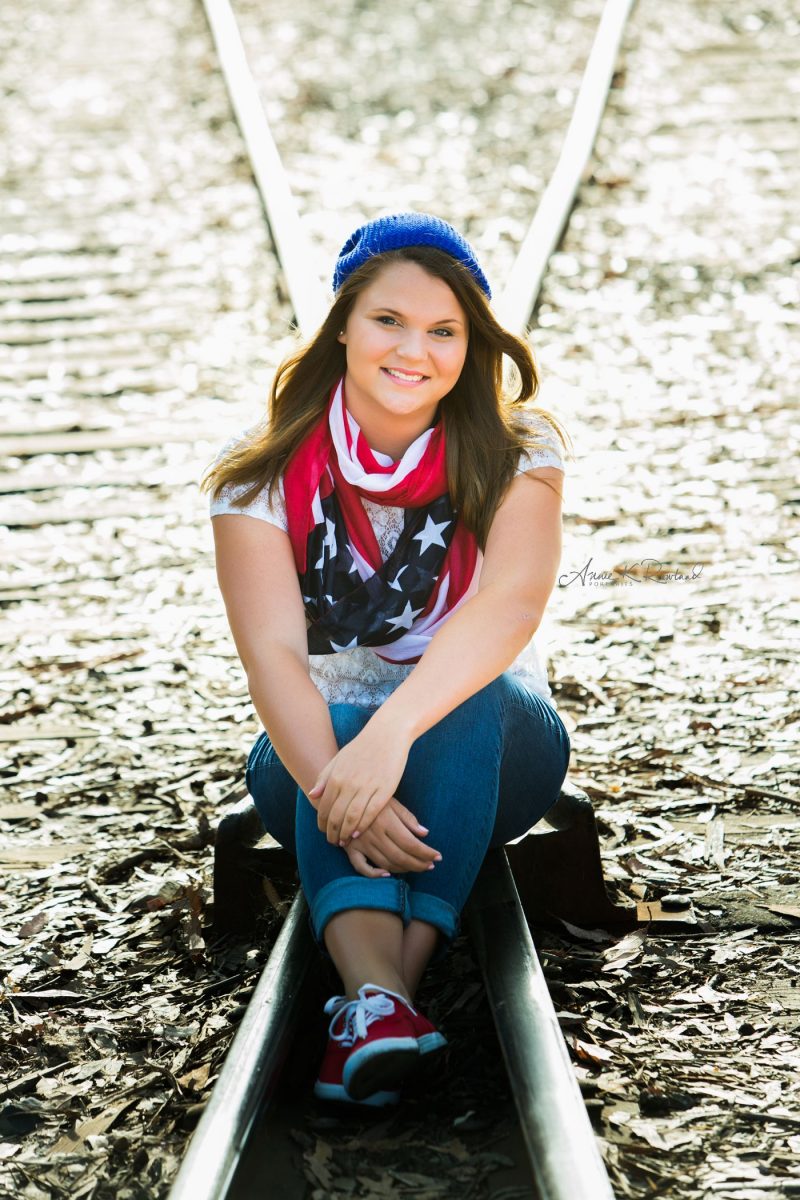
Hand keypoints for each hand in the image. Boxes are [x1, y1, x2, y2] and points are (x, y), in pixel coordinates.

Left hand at [308, 719, 411, 844]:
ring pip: (352, 818)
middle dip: (332, 832)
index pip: (324, 807)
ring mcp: (367, 787)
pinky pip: (371, 813)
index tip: (323, 831)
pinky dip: (362, 826)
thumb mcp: (339, 759)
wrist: (387, 734)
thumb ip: (324, 777)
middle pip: (336, 816)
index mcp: (336, 776)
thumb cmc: (362, 747)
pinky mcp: (384, 790)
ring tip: (343, 841)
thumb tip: (312, 795)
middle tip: (333, 842)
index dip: (322, 823)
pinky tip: (357, 833)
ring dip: (345, 833)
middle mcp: (349, 784)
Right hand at [342, 798, 441, 876]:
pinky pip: (361, 867)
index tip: (437, 857)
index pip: (411, 843)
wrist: (339, 795)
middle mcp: (374, 834)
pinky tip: (386, 875)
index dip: (426, 853)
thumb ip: (407, 818)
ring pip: (385, 863)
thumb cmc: (369, 796)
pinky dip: (374, 874)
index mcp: (386, 821)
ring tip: (415, 868)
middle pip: (401, 857)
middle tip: (430, 866)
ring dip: (403, 869)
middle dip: (419, 864)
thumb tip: (425, 833)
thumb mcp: (390, 800)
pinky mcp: (349, 848)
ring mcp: (360, 843)